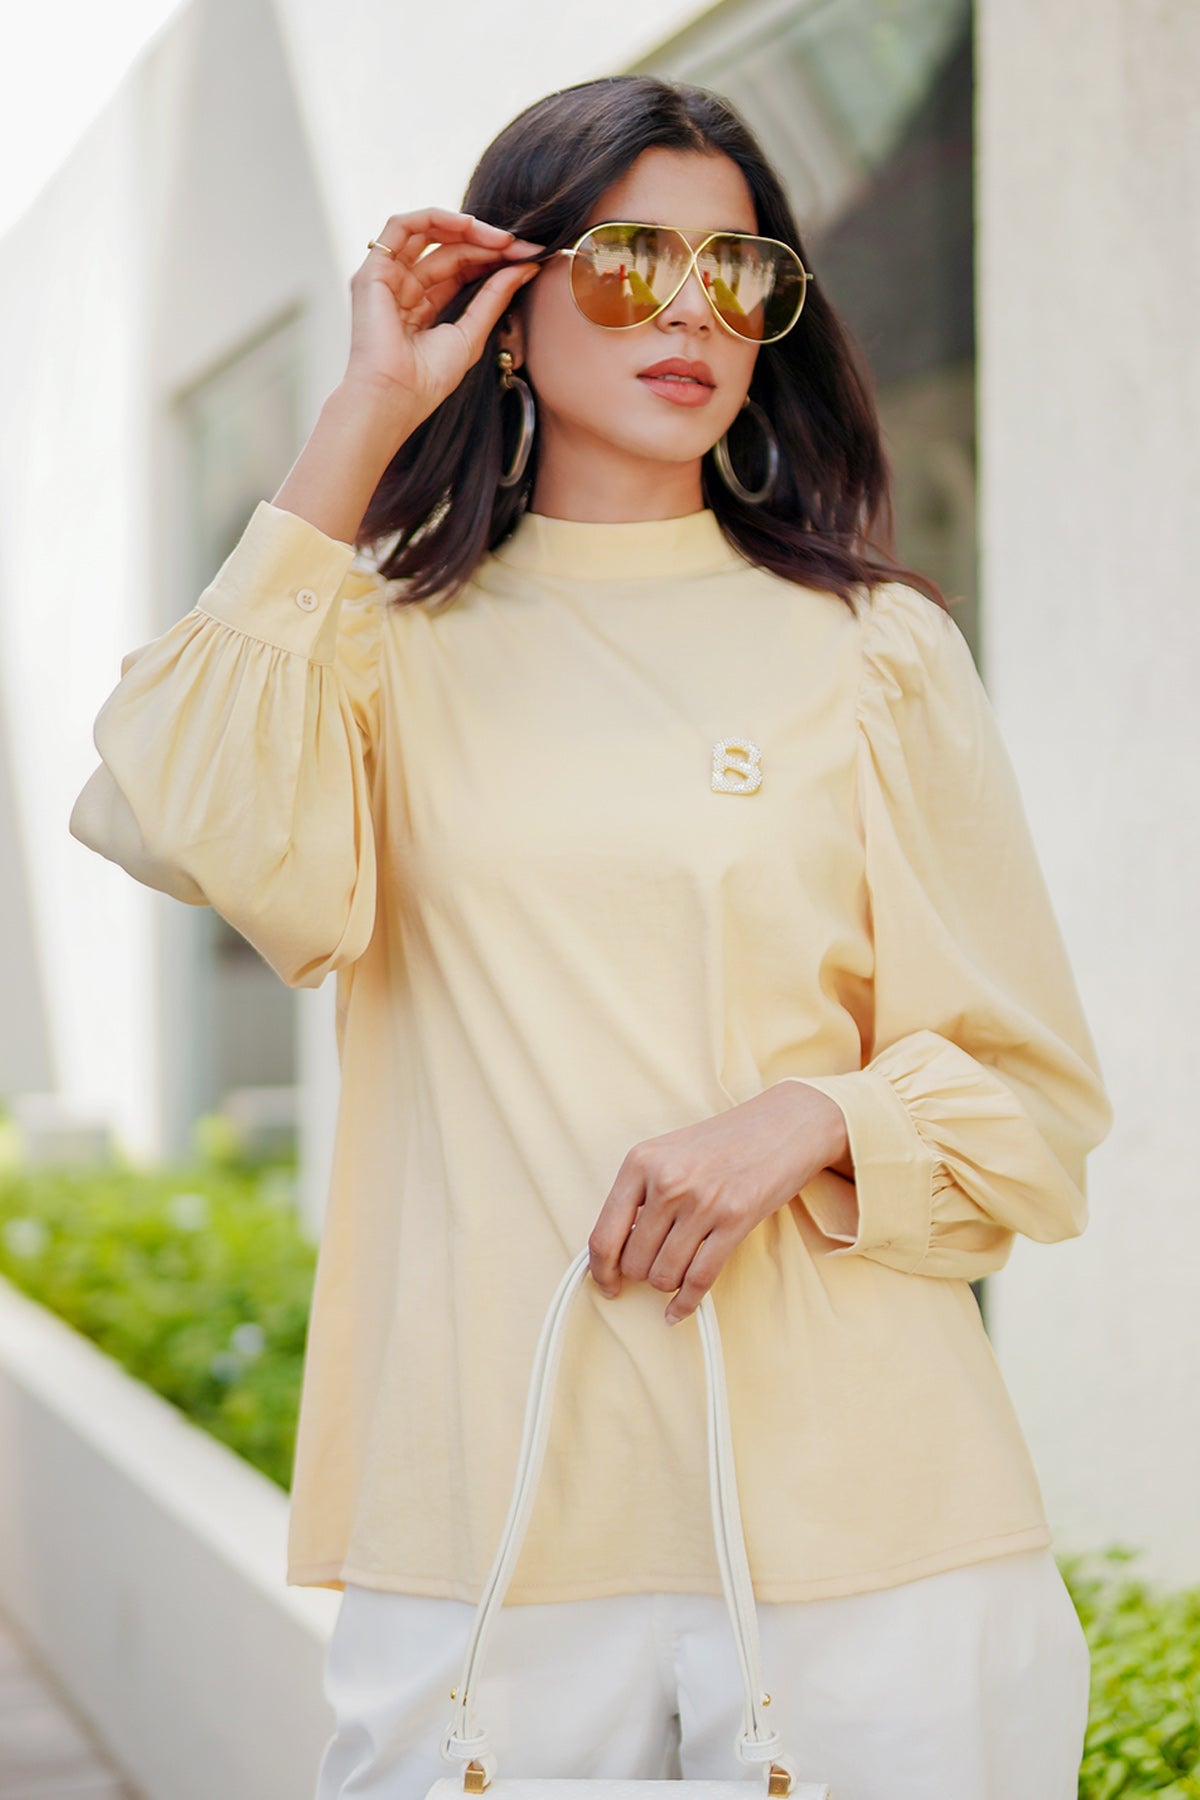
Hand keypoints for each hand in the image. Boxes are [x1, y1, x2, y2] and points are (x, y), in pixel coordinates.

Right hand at [343, 206, 543, 427]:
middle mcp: (403, 287)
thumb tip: (526, 266)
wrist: (395, 397)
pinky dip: (436, 218)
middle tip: (522, 247)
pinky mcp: (373, 270)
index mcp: (423, 307)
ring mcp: (386, 277)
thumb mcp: (471, 333)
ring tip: (501, 239)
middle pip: (449, 250)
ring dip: (467, 228)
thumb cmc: (426, 381)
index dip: (494, 259)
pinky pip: (402, 226)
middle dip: (488, 244)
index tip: (529, 258)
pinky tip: (468, 225)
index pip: (461, 269)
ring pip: (428, 233)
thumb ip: (495, 297)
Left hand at [587, 1081, 850, 1324]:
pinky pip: (699, 1279)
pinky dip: (686, 1302)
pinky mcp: (735, 1220)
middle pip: (634, 1262)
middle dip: (642, 1275)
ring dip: (667, 1284)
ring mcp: (701, 1202)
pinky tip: (680, 1309)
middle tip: (656, 1268)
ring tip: (677, 1272)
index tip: (607, 1284)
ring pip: (664, 1275)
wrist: (784, 1124)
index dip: (600, 1270)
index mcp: (640, 1162)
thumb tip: (618, 1248)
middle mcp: (667, 1182)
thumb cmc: (724, 1142)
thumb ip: (640, 1194)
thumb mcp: (669, 1154)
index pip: (604, 1234)